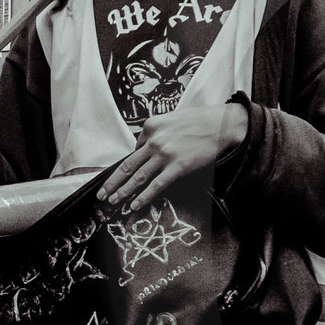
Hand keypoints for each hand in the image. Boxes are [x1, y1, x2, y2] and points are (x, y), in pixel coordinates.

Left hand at [98, 102, 248, 213]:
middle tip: (102, 194)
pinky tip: (134, 204)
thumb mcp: (173, 120)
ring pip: (137, 177)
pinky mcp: (177, 167)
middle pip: (127, 166)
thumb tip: (148, 149)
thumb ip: (158, 133)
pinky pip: (156, 185)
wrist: (223, 125)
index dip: (130, 164)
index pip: (135, 148)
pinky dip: (143, 197)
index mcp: (150, 126)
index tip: (122, 177)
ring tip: (112, 202)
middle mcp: (154, 140)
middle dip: (112, 182)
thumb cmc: (201, 121)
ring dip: (122, 192)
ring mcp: (164, 154)